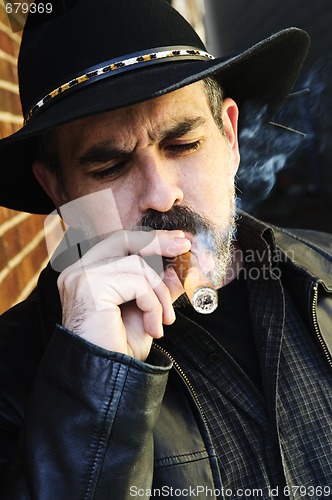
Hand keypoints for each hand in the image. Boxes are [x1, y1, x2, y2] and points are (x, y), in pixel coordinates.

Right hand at [57, 230, 190, 360]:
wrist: (107, 378)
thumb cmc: (120, 347)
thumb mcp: (148, 309)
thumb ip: (160, 285)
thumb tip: (181, 266)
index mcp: (87, 273)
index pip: (119, 243)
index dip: (149, 238)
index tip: (177, 240)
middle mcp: (77, 271)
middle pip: (123, 239)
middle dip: (158, 242)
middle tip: (185, 248)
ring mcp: (80, 277)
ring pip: (137, 265)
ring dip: (159, 294)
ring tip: (163, 321)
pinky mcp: (89, 286)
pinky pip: (137, 283)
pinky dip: (153, 304)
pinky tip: (153, 327)